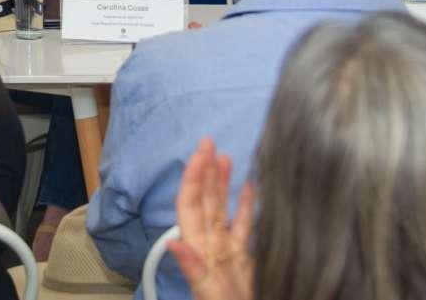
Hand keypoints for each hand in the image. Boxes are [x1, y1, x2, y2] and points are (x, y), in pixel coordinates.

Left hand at [168, 138, 253, 299]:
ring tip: (226, 156)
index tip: (199, 153)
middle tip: (208, 141)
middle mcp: (211, 248)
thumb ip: (194, 270)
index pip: (191, 207)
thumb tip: (174, 243)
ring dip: (223, 184)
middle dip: (205, 172)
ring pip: (224, 211)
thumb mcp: (210, 296)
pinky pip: (245, 228)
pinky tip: (251, 188)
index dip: (192, 179)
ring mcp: (229, 253)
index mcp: (200, 253)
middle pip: (205, 203)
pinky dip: (247, 206)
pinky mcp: (246, 261)